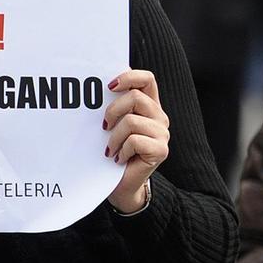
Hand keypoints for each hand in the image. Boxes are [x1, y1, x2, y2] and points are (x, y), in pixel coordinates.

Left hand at [103, 68, 168, 212]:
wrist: (122, 185)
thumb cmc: (114, 153)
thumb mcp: (113, 126)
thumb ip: (113, 106)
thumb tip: (101, 86)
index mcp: (149, 106)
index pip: (147, 79)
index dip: (129, 76)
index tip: (108, 86)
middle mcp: (159, 117)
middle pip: (136, 97)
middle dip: (112, 111)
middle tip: (104, 127)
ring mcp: (162, 134)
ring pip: (132, 121)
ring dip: (114, 137)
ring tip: (110, 149)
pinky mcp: (161, 150)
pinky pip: (134, 141)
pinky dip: (121, 151)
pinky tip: (119, 159)